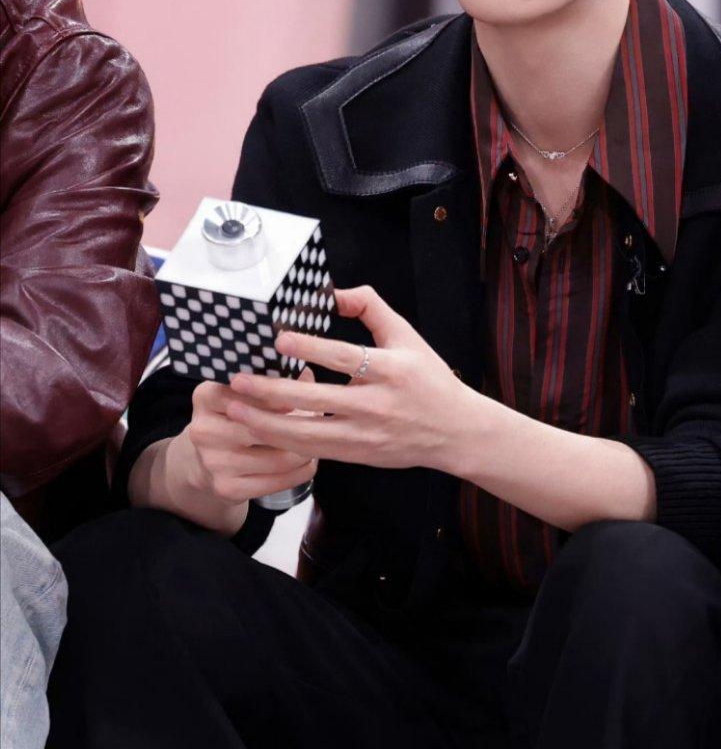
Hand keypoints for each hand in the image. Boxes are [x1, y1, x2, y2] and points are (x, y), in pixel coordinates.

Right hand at [172, 370, 319, 506]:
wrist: (207, 462)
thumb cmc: (237, 418)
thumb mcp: (245, 393)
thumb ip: (274, 378)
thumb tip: (306, 373)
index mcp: (206, 396)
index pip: (246, 392)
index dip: (277, 396)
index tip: (298, 397)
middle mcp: (203, 429)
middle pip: (264, 427)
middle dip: (298, 425)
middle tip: (319, 421)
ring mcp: (213, 462)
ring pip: (277, 458)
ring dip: (305, 451)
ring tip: (316, 442)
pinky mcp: (226, 488)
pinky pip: (277, 482)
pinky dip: (300, 472)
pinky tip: (308, 463)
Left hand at [222, 286, 480, 473]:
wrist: (455, 432)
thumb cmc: (430, 379)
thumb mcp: (407, 336)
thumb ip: (372, 308)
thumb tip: (334, 292)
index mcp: (393, 370)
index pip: (345, 357)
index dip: (311, 347)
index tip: (279, 338)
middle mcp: (378, 406)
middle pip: (318, 401)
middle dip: (272, 392)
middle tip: (237, 381)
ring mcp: (367, 436)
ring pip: (309, 435)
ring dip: (268, 424)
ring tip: (236, 411)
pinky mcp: (359, 456)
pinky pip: (315, 451)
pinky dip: (285, 442)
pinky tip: (261, 431)